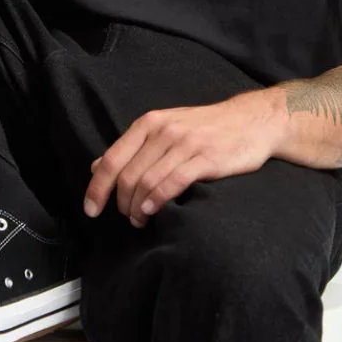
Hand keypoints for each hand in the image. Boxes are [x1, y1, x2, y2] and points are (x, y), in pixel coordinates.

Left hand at [82, 91, 280, 226]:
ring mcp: (184, 144)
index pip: (112, 159)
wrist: (251, 121)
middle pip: (127, 174)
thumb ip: (132, 148)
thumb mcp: (163, 129)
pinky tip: (152, 211)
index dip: (96, 187)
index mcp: (148, 123)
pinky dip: (158, 200)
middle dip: (120, 202)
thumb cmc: (204, 128)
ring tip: (139, 220)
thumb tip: (96, 166)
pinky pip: (173, 182)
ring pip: (147, 180)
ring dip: (137, 207)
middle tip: (126, 218)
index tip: (90, 210)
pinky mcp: (206, 158)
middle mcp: (162, 131)